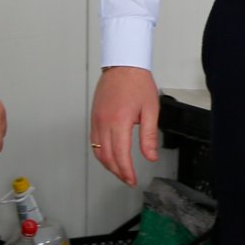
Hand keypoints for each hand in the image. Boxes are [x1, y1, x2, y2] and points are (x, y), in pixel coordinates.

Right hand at [90, 66, 160, 186]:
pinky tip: (109, 156)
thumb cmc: (137, 83)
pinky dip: (101, 153)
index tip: (132, 180)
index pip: (120, 155)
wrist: (123, 65)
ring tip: (120, 171)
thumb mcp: (151, 110)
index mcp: (119, 121)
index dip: (126, 171)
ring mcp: (96, 120)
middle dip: (117, 172)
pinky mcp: (94, 118)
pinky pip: (94, 141)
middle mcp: (104, 123)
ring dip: (108, 165)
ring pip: (97, 151)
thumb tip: (150, 156)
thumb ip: (149, 136)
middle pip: (106, 157)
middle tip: (128, 179)